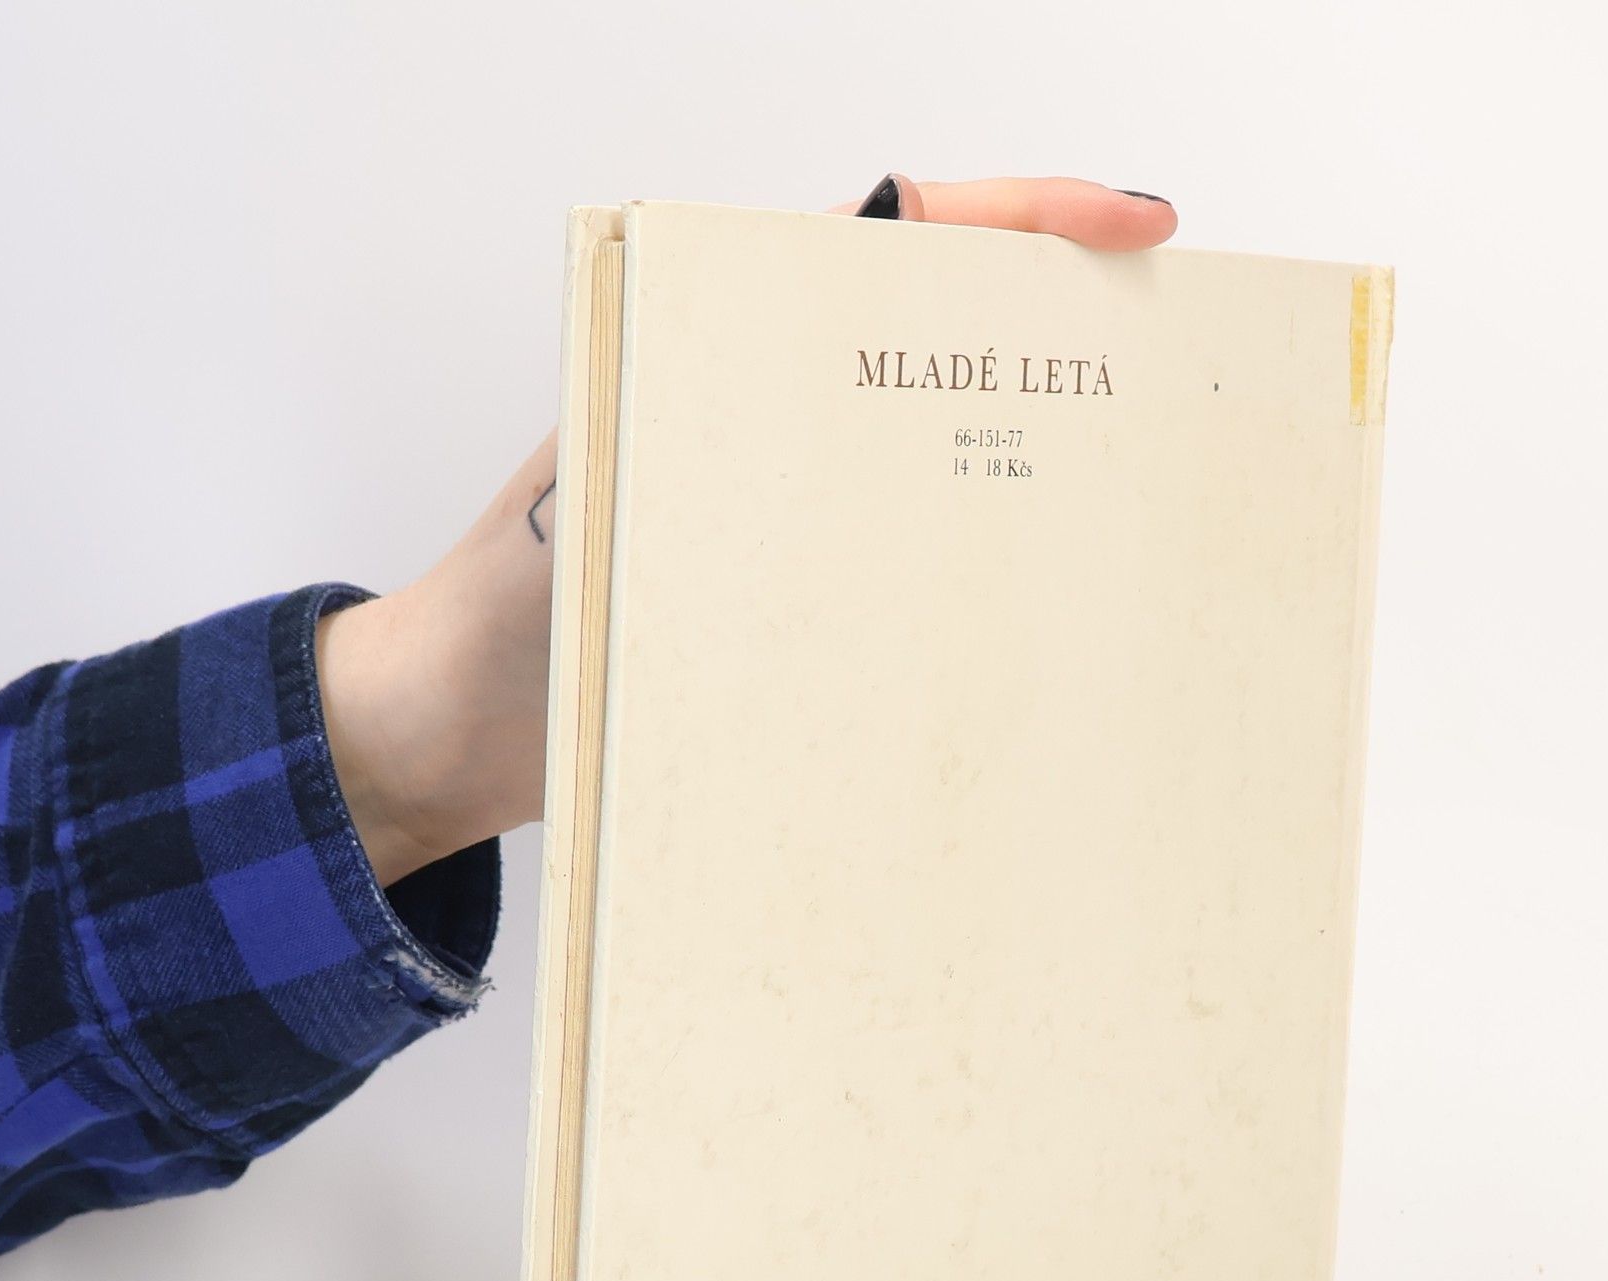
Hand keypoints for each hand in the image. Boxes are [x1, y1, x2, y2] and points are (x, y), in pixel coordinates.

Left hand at [315, 178, 1177, 887]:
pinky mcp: (789, 584)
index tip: (1133, 229)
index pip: (891, 232)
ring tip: (1121, 497)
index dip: (1023, 217)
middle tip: (1165, 382)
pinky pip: (905, 555)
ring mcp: (784, 494)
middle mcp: (765, 403)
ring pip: (938, 443)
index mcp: (718, 338)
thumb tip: (862, 429)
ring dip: (1027, 460)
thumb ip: (708, 440)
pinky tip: (1026, 610)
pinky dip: (970, 570)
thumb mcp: (605, 502)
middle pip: (940, 331)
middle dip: (1058, 338)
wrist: (441, 735)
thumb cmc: (498, 620)